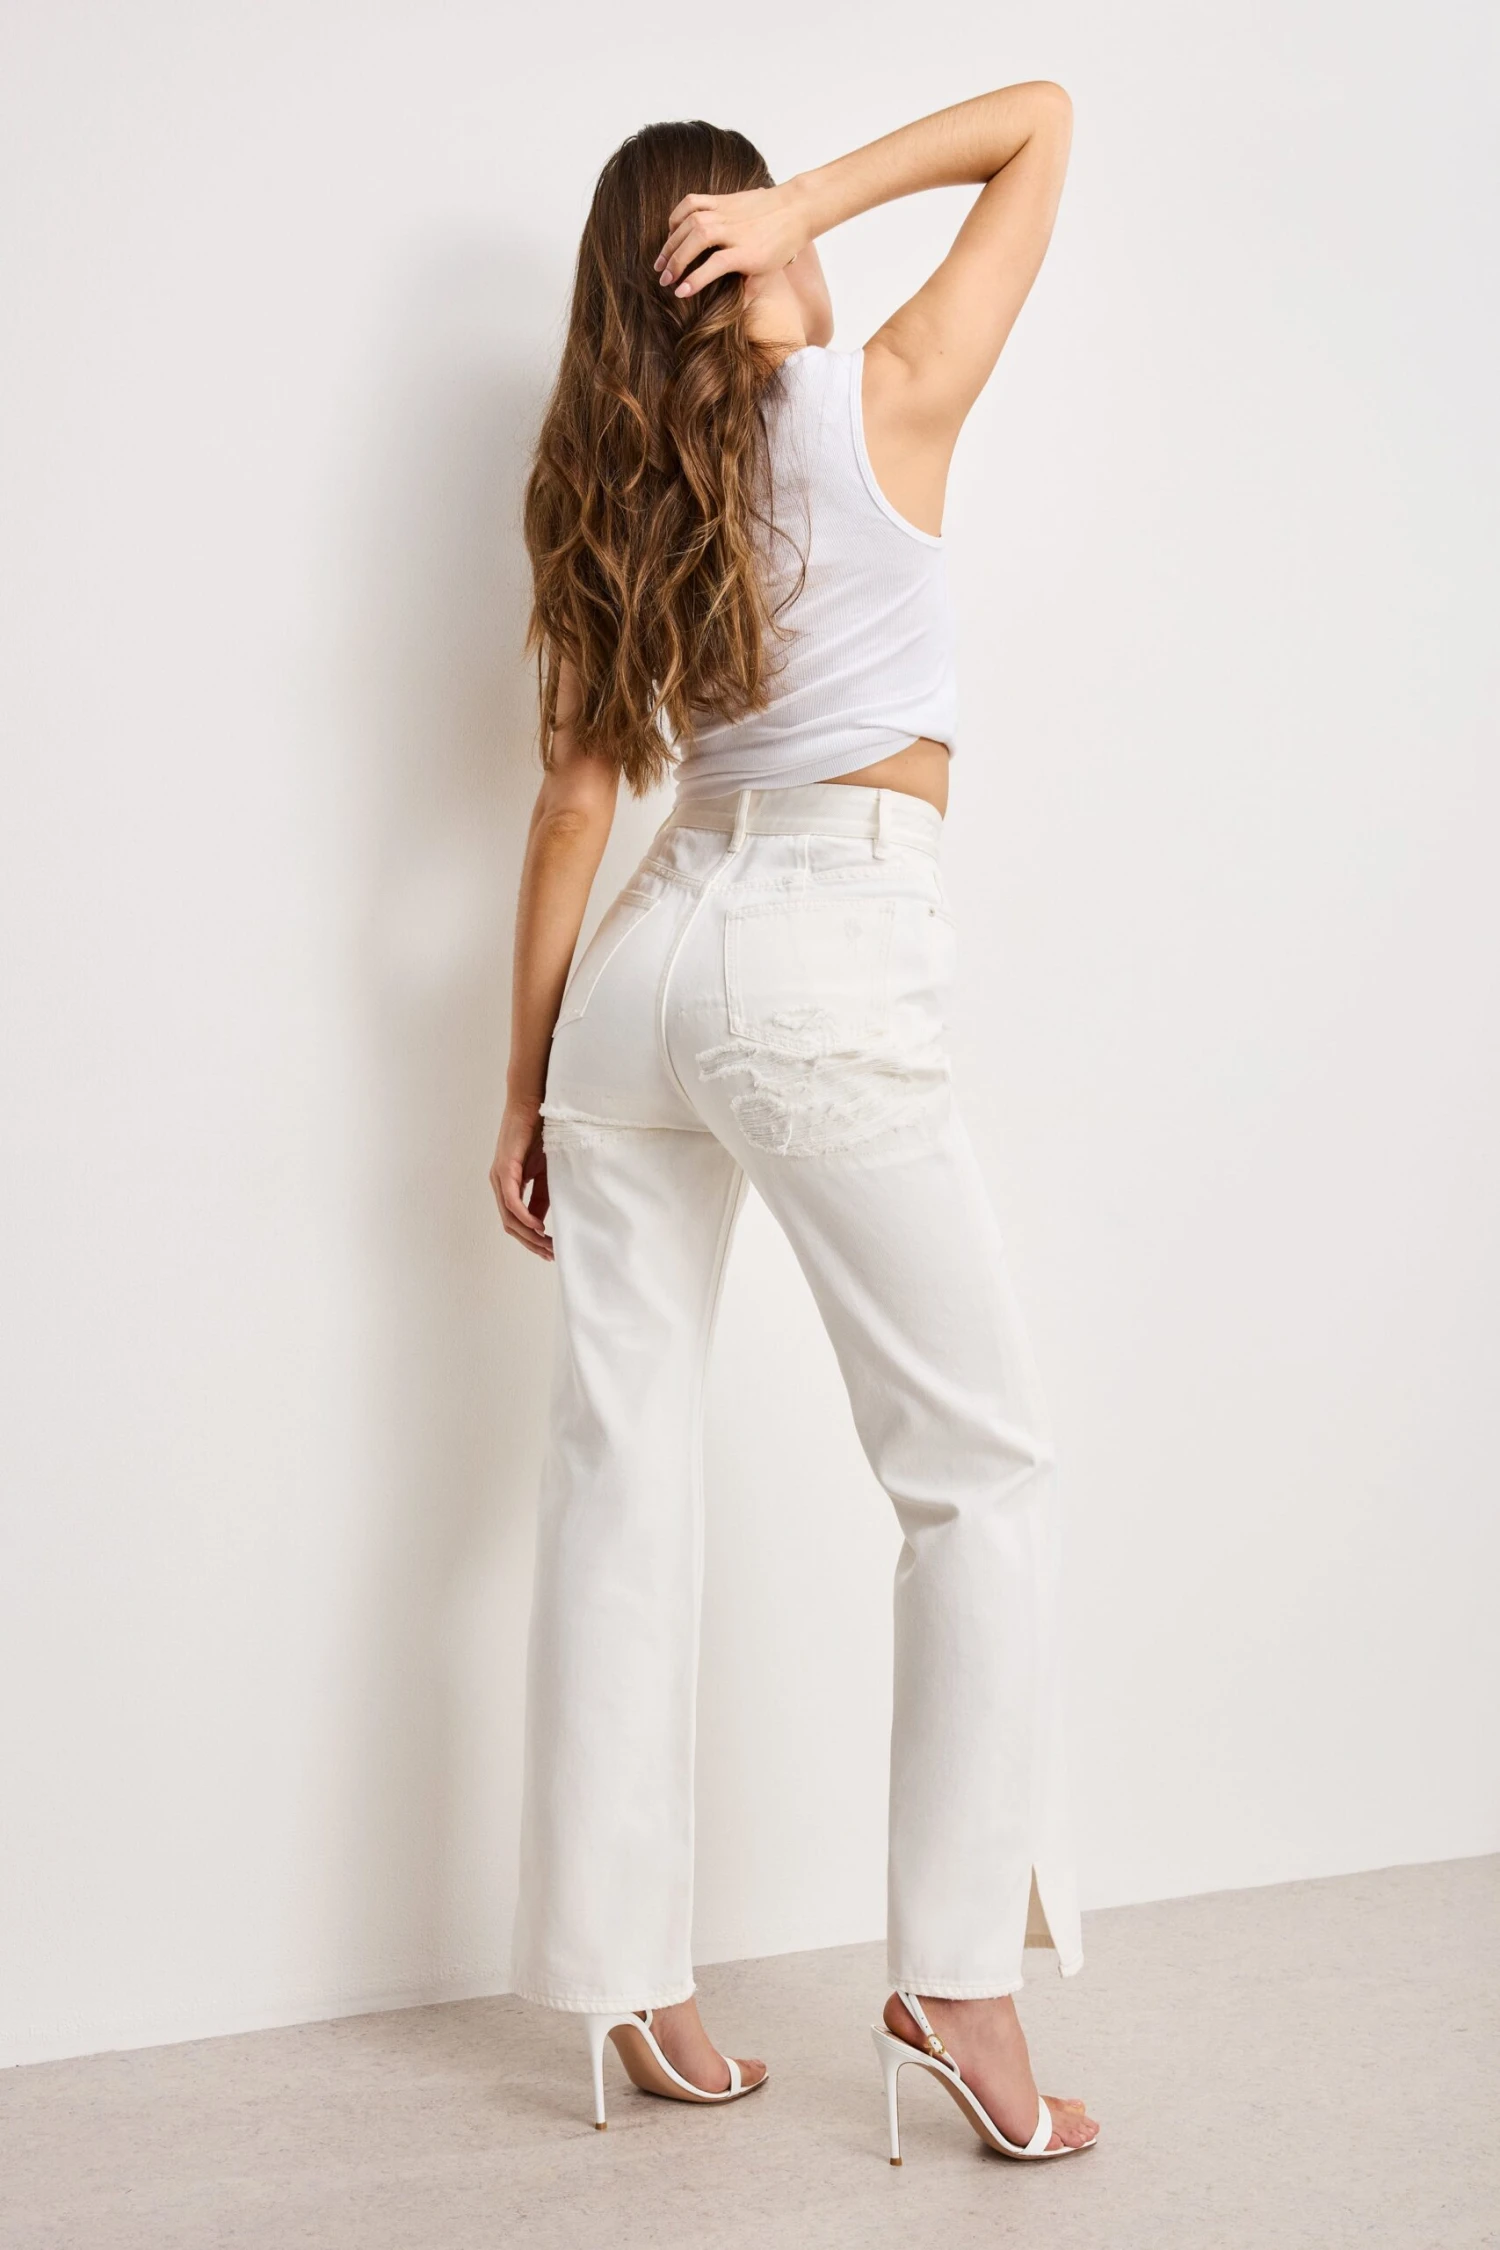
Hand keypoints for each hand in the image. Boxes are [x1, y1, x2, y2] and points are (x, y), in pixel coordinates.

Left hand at [490, 1097, 552, 1260]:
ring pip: (509, 1217)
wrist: (533, 1105)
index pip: (515, 1221)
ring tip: (547, 1244)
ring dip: (528, 1235)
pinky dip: (524, 1216)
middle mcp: (499, 1184)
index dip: (531, 1239)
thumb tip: (541, 1221)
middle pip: (510, 1225)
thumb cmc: (540, 1134)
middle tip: (551, 1254)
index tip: (550, 1250)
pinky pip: (511, 1200)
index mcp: (508, 1185)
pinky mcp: (505, 1168)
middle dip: (531, 1243)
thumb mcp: (545, 1172)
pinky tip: (538, 1226)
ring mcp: (499, 1177)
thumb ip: (541, 1196)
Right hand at [655, 179, 810, 298]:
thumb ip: (748, 292)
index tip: (679, 292)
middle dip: (676, 262)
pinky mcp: (721, 199)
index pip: (714, 266)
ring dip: (670, 243)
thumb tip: (734, 315)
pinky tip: (671, 231)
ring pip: (690, 223)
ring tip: (660, 261)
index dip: (695, 280)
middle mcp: (732, 230)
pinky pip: (692, 202)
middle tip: (663, 279)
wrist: (794, 208)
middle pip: (696, 243)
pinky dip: (677, 215)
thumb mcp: (767, 273)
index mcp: (745, 251)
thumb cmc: (781, 245)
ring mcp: (725, 212)